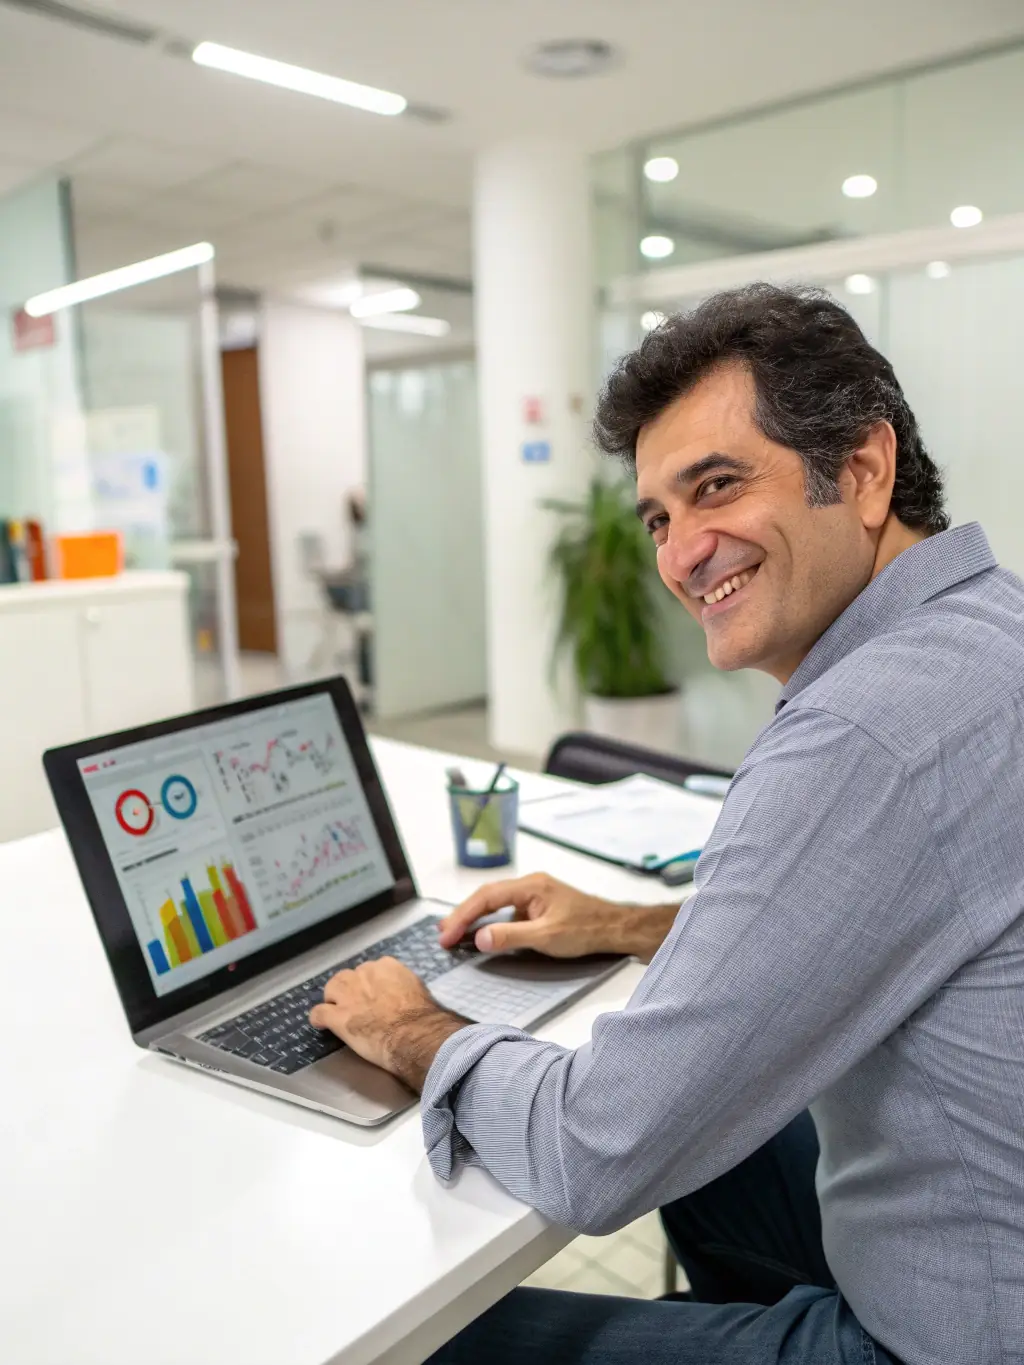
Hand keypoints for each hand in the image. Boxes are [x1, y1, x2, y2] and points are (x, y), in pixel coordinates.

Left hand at [309, 957, 466, 1090]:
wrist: (414, 1034)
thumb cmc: (423, 1016)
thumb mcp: (418, 990)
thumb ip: (404, 987)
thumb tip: (405, 995)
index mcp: (386, 967)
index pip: (372, 969)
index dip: (370, 984)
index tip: (374, 995)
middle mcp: (364, 975)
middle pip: (348, 976)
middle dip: (350, 988)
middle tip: (357, 1004)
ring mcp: (348, 995)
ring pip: (331, 988)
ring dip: (333, 998)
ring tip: (336, 1009)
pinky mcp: (337, 1017)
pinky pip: (318, 1013)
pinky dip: (318, 1019)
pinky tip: (322, 1025)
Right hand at [437, 874, 631, 958]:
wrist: (616, 928)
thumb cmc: (587, 928)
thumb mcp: (547, 936)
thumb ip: (512, 936)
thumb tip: (479, 938)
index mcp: (530, 885)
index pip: (486, 897)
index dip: (462, 916)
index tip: (447, 935)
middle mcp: (530, 885)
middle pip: (487, 897)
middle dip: (463, 916)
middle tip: (443, 936)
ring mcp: (534, 896)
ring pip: (496, 904)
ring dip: (474, 918)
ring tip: (453, 933)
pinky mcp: (538, 907)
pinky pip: (507, 912)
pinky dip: (491, 922)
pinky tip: (483, 934)